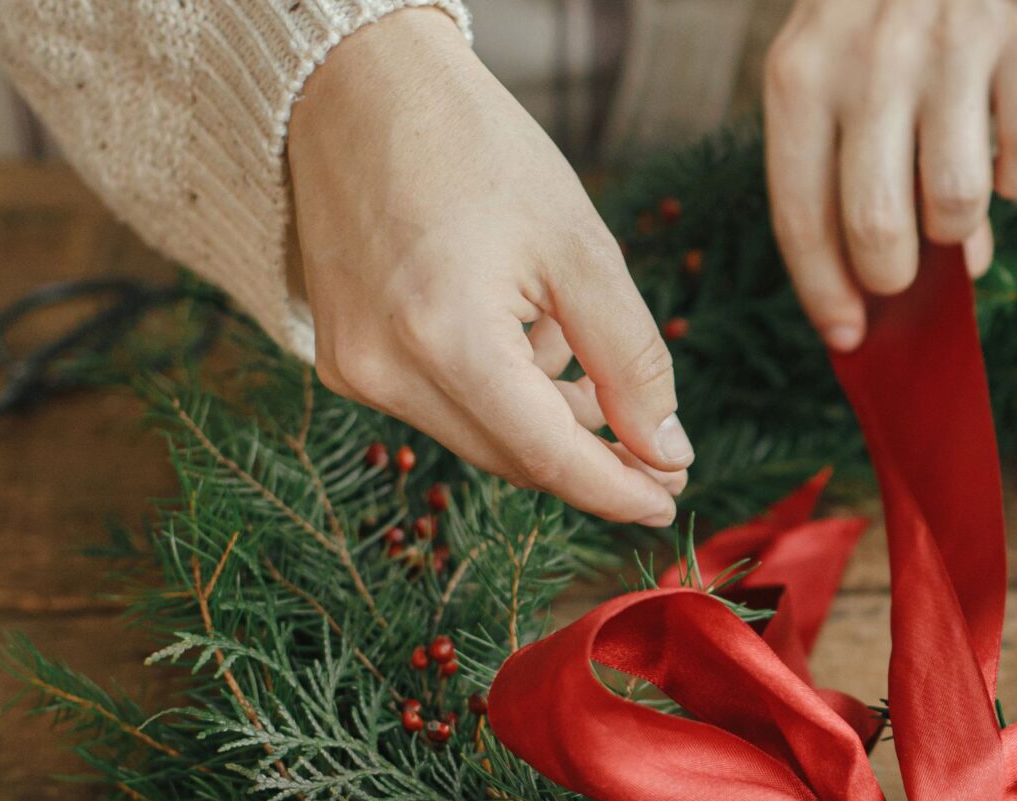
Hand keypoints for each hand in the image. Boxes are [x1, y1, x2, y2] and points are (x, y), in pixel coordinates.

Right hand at [288, 9, 686, 525]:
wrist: (358, 87)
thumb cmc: (477, 148)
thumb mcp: (579, 247)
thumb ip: (629, 359)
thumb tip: (667, 451)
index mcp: (444, 338)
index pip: (548, 456)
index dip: (617, 488)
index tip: (674, 498)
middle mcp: (384, 370)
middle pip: (513, 457)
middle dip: (591, 459)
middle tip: (660, 447)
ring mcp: (353, 370)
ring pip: (479, 437)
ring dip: (546, 422)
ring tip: (591, 369)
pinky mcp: (343, 360)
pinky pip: (440, 407)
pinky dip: (497, 393)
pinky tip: (530, 342)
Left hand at [763, 0, 1016, 349]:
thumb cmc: (891, 33)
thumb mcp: (843, 82)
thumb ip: (853, 177)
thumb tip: (893, 293)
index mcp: (801, 74)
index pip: (801, 215)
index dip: (826, 292)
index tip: (849, 337)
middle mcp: (869, 58)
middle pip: (876, 227)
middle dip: (894, 274)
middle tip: (907, 270)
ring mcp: (951, 46)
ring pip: (955, 204)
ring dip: (960, 227)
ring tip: (955, 197)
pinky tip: (1009, 153)